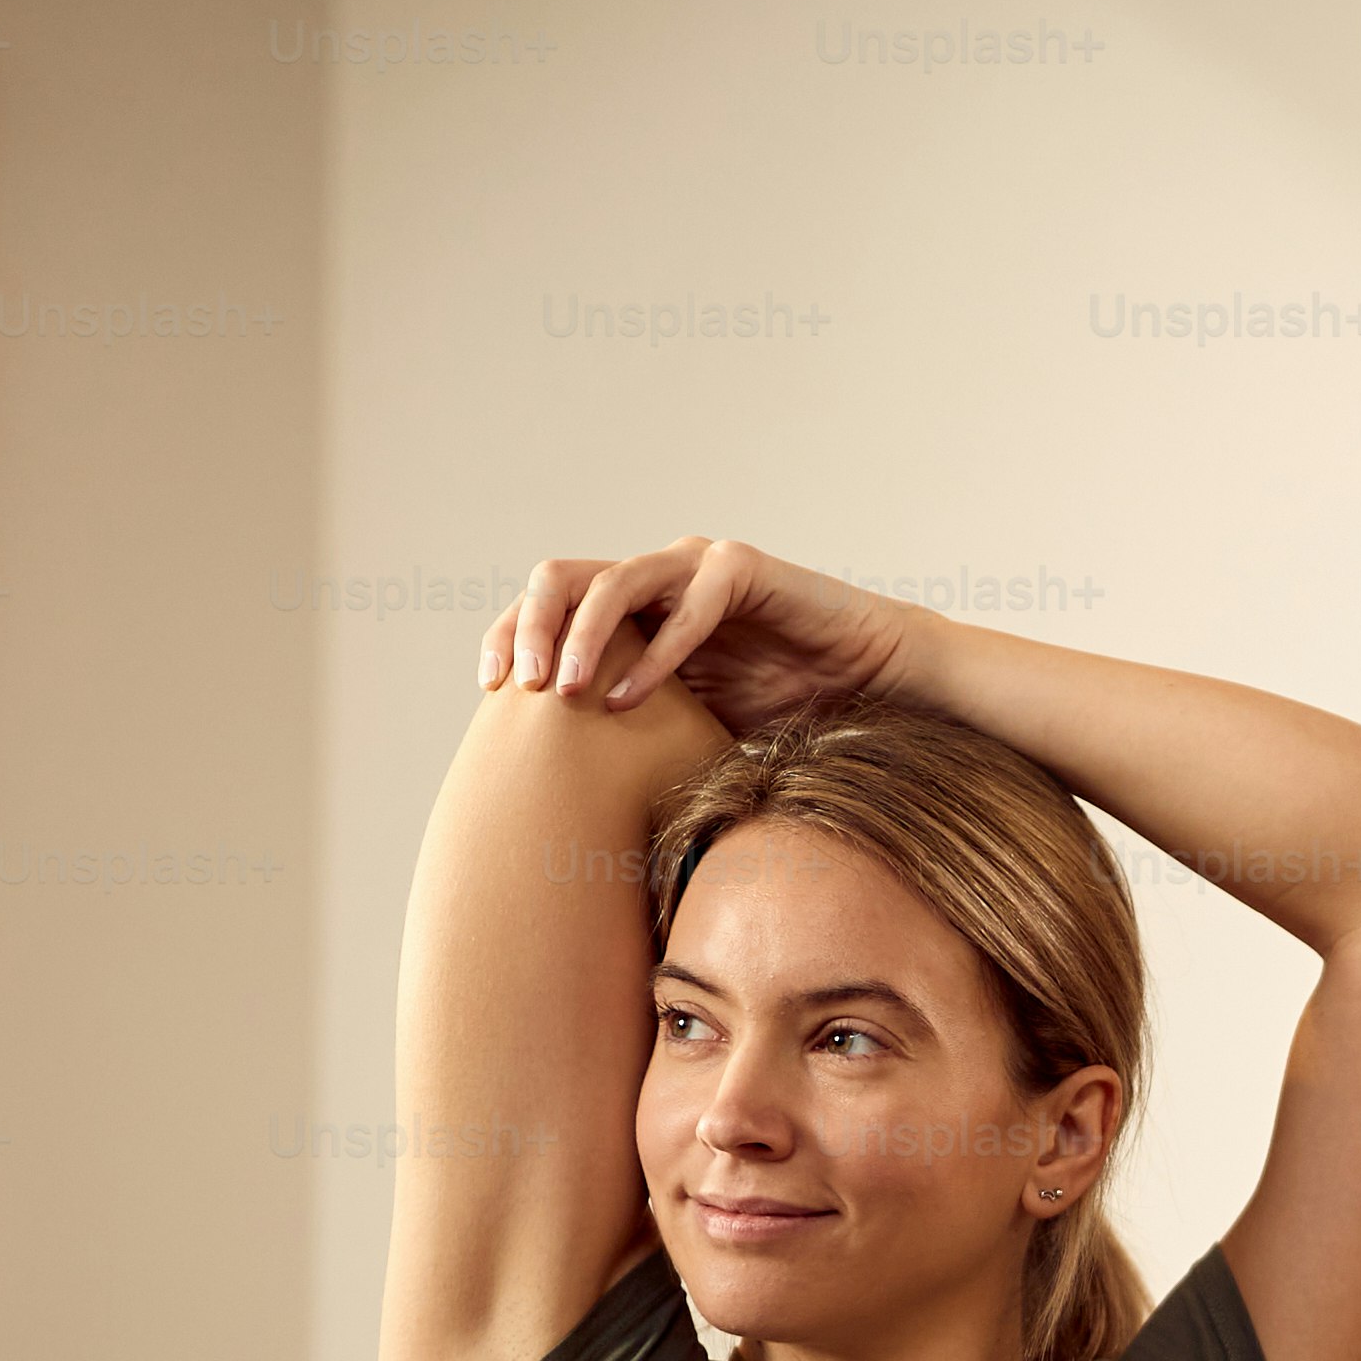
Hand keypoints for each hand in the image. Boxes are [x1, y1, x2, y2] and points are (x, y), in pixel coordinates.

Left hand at [480, 537, 918, 733]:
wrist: (870, 680)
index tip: (490, 691)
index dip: (510, 636)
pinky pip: (687, 606)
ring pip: (613, 581)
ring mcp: (695, 565)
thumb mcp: (687, 723)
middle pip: (561, 576)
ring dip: (581, 635)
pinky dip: (656, 654)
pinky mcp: (742, 568)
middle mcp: (656, 575)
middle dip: (528, 626)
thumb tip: (561, 795)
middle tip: (517, 686)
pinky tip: (631, 699)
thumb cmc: (784, 705)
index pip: (549, 605)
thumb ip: (633, 730)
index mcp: (634, 606)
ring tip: (564, 690)